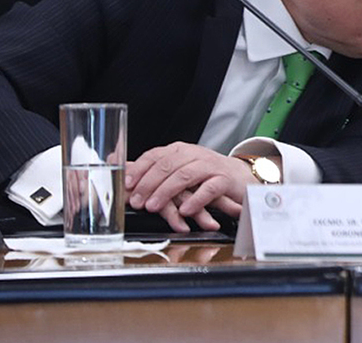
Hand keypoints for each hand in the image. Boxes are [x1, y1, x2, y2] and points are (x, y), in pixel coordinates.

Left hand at [124, 142, 251, 232]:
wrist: (240, 176)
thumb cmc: (206, 175)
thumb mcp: (180, 170)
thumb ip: (155, 172)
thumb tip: (121, 171)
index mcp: (180, 151)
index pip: (155, 155)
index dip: (139, 169)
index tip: (125, 184)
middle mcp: (194, 154)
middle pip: (168, 165)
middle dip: (149, 183)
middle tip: (137, 201)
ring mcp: (210, 166)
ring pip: (185, 175)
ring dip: (167, 191)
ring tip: (153, 206)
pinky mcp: (225, 179)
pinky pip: (209, 188)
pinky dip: (195, 199)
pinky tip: (185, 211)